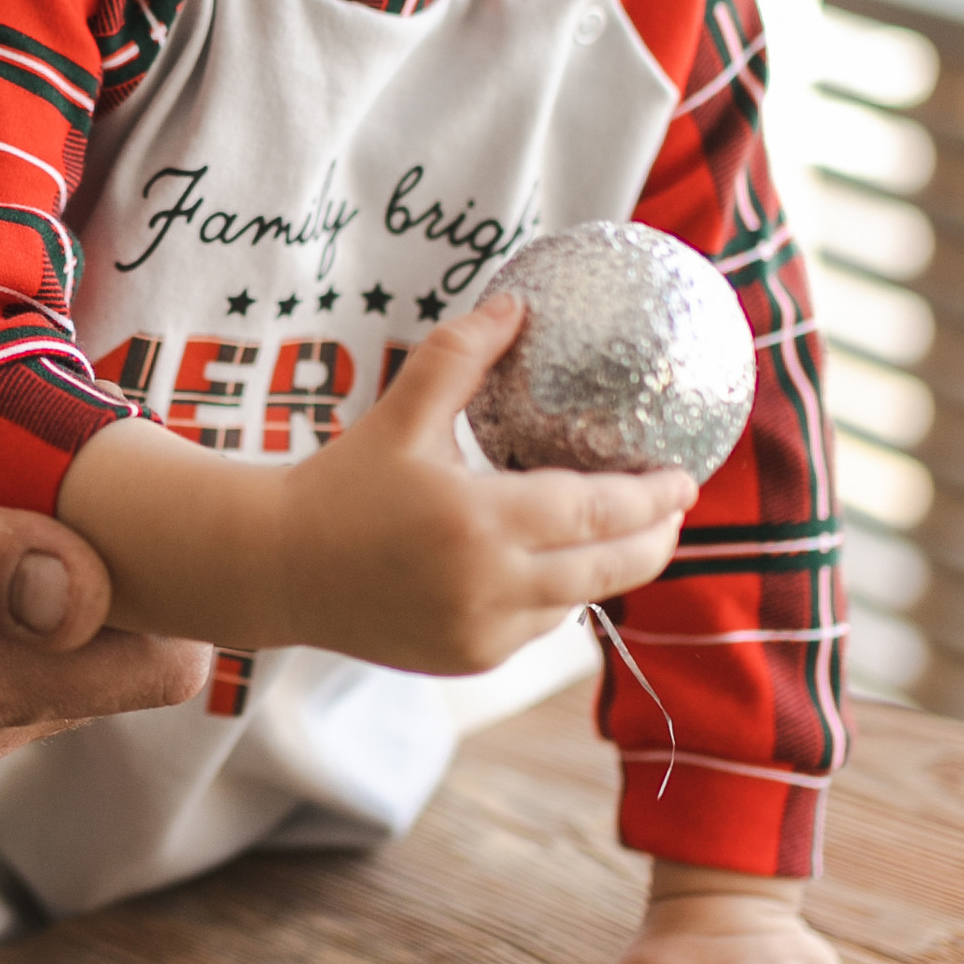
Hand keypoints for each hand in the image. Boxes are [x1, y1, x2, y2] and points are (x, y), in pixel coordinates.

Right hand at [57, 296, 692, 672]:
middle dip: (656, 540)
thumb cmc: (341, 484)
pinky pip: (538, 626)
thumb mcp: (402, 413)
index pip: (596, 511)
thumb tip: (518, 302)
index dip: (651, 496)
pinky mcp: (469, 660)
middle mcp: (487, 586)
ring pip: (576, 601)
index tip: (685, 476)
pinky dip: (556, 594)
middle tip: (675, 505)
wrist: (278, 567)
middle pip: (609, 569)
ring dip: (604, 567)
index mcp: (477, 520)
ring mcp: (481, 632)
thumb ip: (462, 354)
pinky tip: (554, 561)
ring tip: (619, 529)